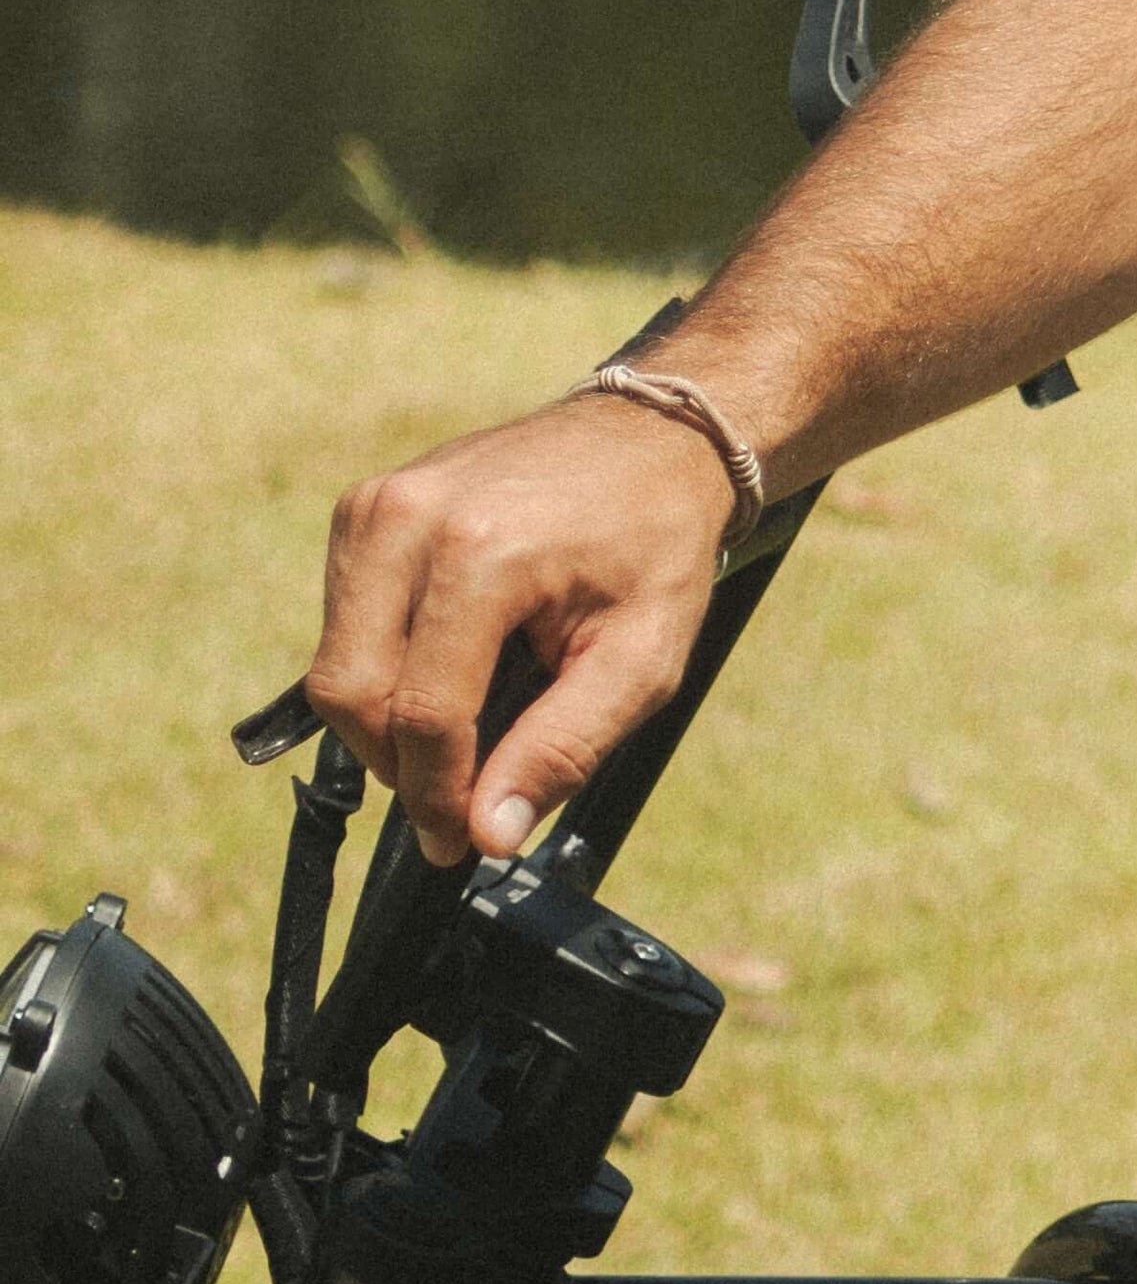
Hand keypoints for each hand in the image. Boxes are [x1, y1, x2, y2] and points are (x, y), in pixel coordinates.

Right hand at [308, 394, 736, 862]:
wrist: (651, 439)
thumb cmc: (655, 543)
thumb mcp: (642, 658)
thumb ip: (562, 749)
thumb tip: (486, 834)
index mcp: (482, 550)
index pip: (425, 714)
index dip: (437, 797)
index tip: (458, 844)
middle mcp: (410, 517)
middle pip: (354, 693)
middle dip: (400, 764)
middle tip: (461, 793)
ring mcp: (377, 505)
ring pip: (336, 665)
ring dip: (386, 720)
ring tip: (470, 723)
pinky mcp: (364, 508)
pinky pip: (343, 624)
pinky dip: (383, 669)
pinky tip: (452, 665)